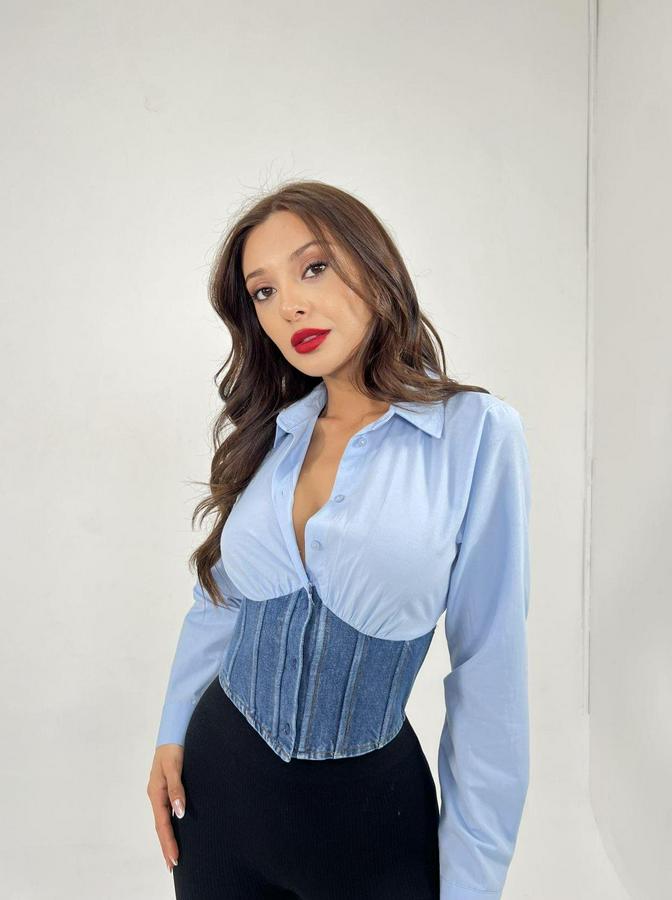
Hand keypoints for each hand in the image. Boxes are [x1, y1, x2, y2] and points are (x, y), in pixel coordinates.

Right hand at [147, 744, 185, 873]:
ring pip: (163, 821)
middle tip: (172, 866)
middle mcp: (156, 796)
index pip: (162, 824)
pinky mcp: (165, 789)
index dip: (168, 842)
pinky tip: (174, 831)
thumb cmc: (172, 750)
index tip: (174, 858)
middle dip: (166, 846)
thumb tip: (179, 812)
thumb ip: (176, 789)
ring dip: (167, 838)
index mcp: (156, 793)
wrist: (172, 734)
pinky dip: (169, 826)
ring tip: (172, 856)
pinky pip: (166, 813)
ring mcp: (159, 793)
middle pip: (160, 826)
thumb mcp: (174, 767)